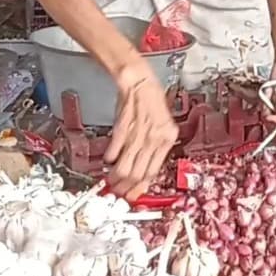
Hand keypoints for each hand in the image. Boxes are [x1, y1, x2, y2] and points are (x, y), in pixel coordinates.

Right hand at [104, 61, 177, 200]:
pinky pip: (114, 151)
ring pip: (126, 167)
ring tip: (110, 180)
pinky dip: (109, 159)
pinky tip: (108, 161)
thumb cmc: (150, 100)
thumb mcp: (161, 126)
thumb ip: (155, 147)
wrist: (139, 82)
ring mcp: (138, 135)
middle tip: (118, 190)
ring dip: (116, 177)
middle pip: (139, 173)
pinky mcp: (122, 128)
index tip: (134, 193)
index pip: (154, 171)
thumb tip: (144, 169)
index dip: (141, 186)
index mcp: (166, 139)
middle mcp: (154, 139)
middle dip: (126, 187)